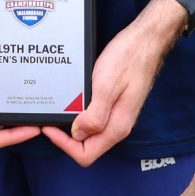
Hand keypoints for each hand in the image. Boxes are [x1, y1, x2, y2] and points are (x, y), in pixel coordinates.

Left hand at [42, 0, 180, 166]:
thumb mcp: (107, 86)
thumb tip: (78, 134)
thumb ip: (94, 114)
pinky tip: (71, 101)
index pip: (86, 154)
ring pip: (89, 132)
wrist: (145, 41)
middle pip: (87, 146)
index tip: (51, 128)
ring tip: (57, 109)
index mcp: (117, 126)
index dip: (65, 145)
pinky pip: (93, 117)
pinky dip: (79, 113)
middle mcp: (118, 125)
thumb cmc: (128, 59)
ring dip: (72, 125)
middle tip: (49, 120)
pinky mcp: (113, 104)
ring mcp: (116, 115)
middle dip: (65, 137)